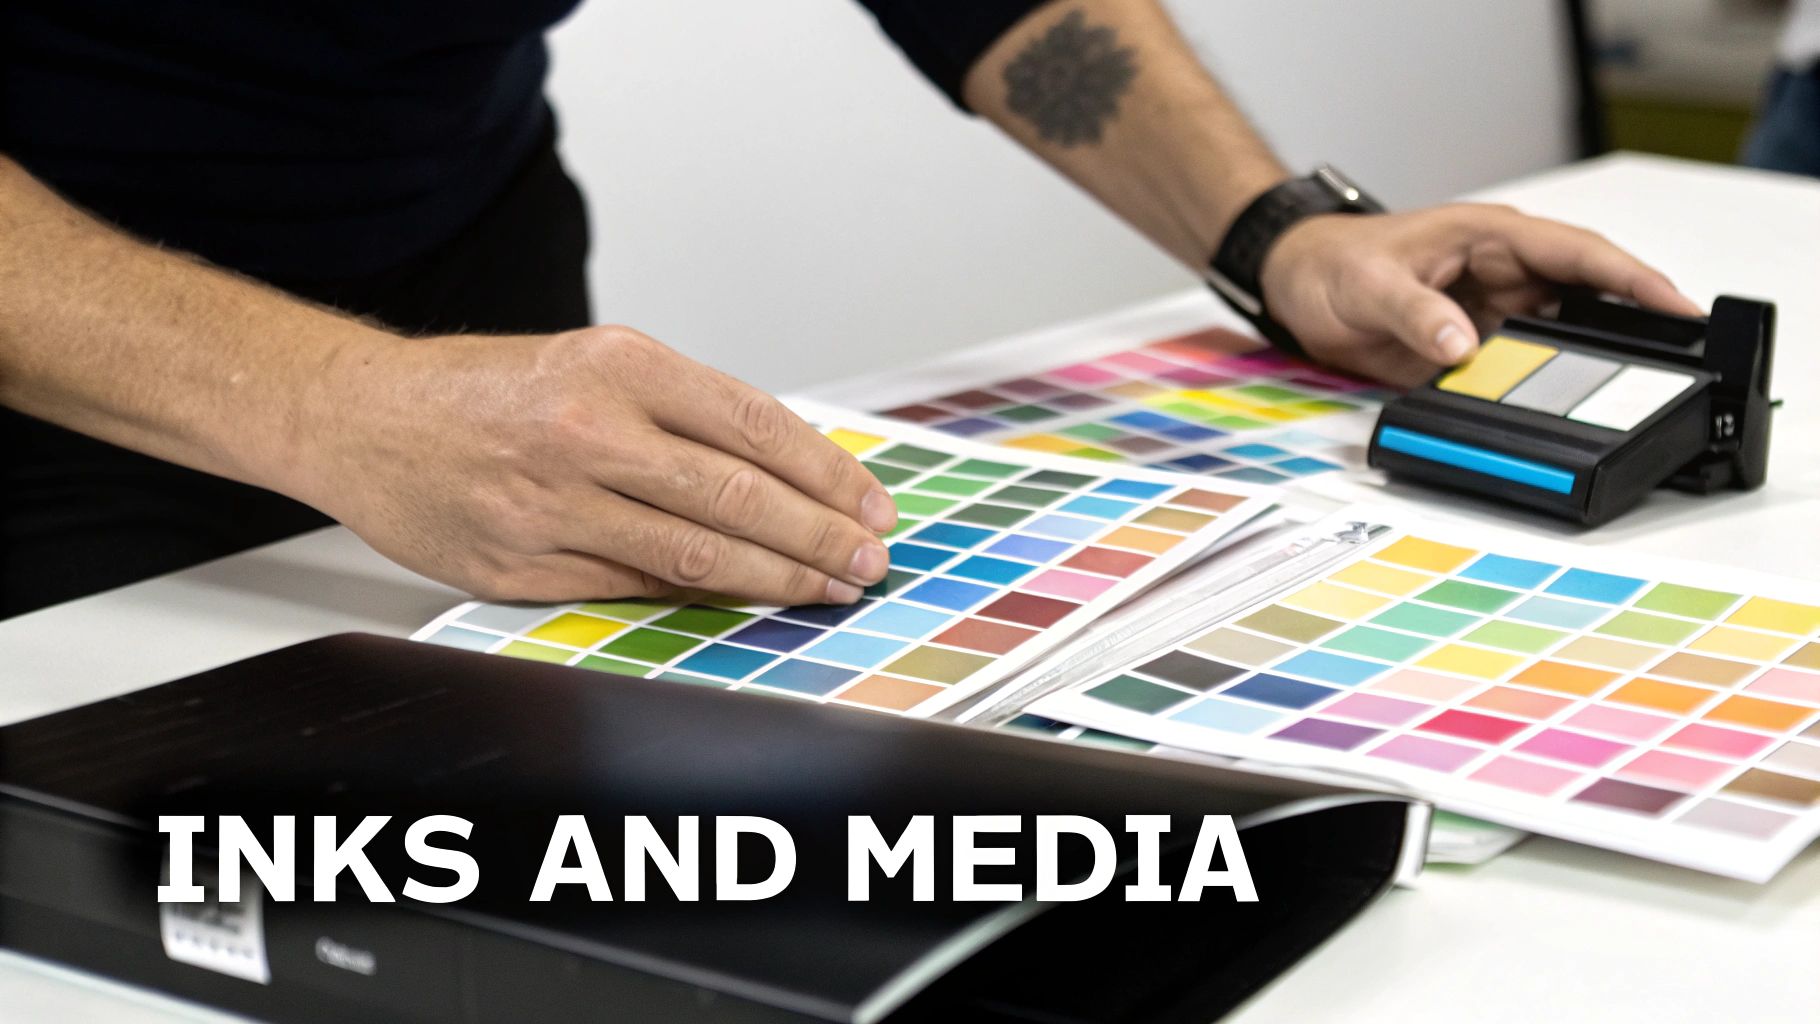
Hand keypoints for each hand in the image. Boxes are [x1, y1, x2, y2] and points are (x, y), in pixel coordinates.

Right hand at [294, 326, 895, 604]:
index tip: (869, 503)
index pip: (754, 424)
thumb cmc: (482, 390)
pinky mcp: (519, 566)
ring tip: (826, 588)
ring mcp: (550, 505)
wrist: (360, 417)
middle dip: (821, 537)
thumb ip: (681, 412)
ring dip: (776, 579)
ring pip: (693, 556)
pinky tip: (741, 600)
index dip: (826, 473)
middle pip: (737, 498)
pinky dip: (696, 597)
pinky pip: (631, 589)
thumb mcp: (590, 362)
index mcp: (615, 365)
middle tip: (868, 561)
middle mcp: (586, 431)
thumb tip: (784, 470)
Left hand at [1258, 204, 1704, 386]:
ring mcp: (1492, 311)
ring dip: (1586, 363)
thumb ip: (1416, 314)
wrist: (1295, 283)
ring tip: (1626, 394)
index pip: (1579, 254)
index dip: (1633, 279)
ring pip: (1558, 336)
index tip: (1677, 306)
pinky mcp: (1474, 346)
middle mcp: (1502, 271)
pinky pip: (1519, 367)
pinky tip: (1557, 412)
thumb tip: (1463, 346)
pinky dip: (1539, 388)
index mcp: (1491, 237)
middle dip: (1630, 326)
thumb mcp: (1370, 285)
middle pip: (1584, 298)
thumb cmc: (1332, 264)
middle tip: (1676, 363)